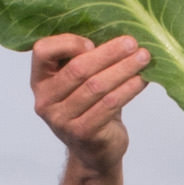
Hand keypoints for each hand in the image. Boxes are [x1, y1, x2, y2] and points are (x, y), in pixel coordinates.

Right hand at [32, 34, 151, 167]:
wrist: (95, 152)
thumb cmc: (90, 108)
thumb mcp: (81, 82)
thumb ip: (85, 59)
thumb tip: (118, 32)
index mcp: (40, 81)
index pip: (42, 51)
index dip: (68, 42)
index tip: (93, 42)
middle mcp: (45, 101)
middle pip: (77, 69)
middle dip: (108, 53)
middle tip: (132, 42)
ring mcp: (61, 120)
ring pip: (96, 86)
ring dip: (123, 69)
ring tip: (143, 57)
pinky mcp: (82, 133)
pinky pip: (109, 104)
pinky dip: (128, 89)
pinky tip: (142, 79)